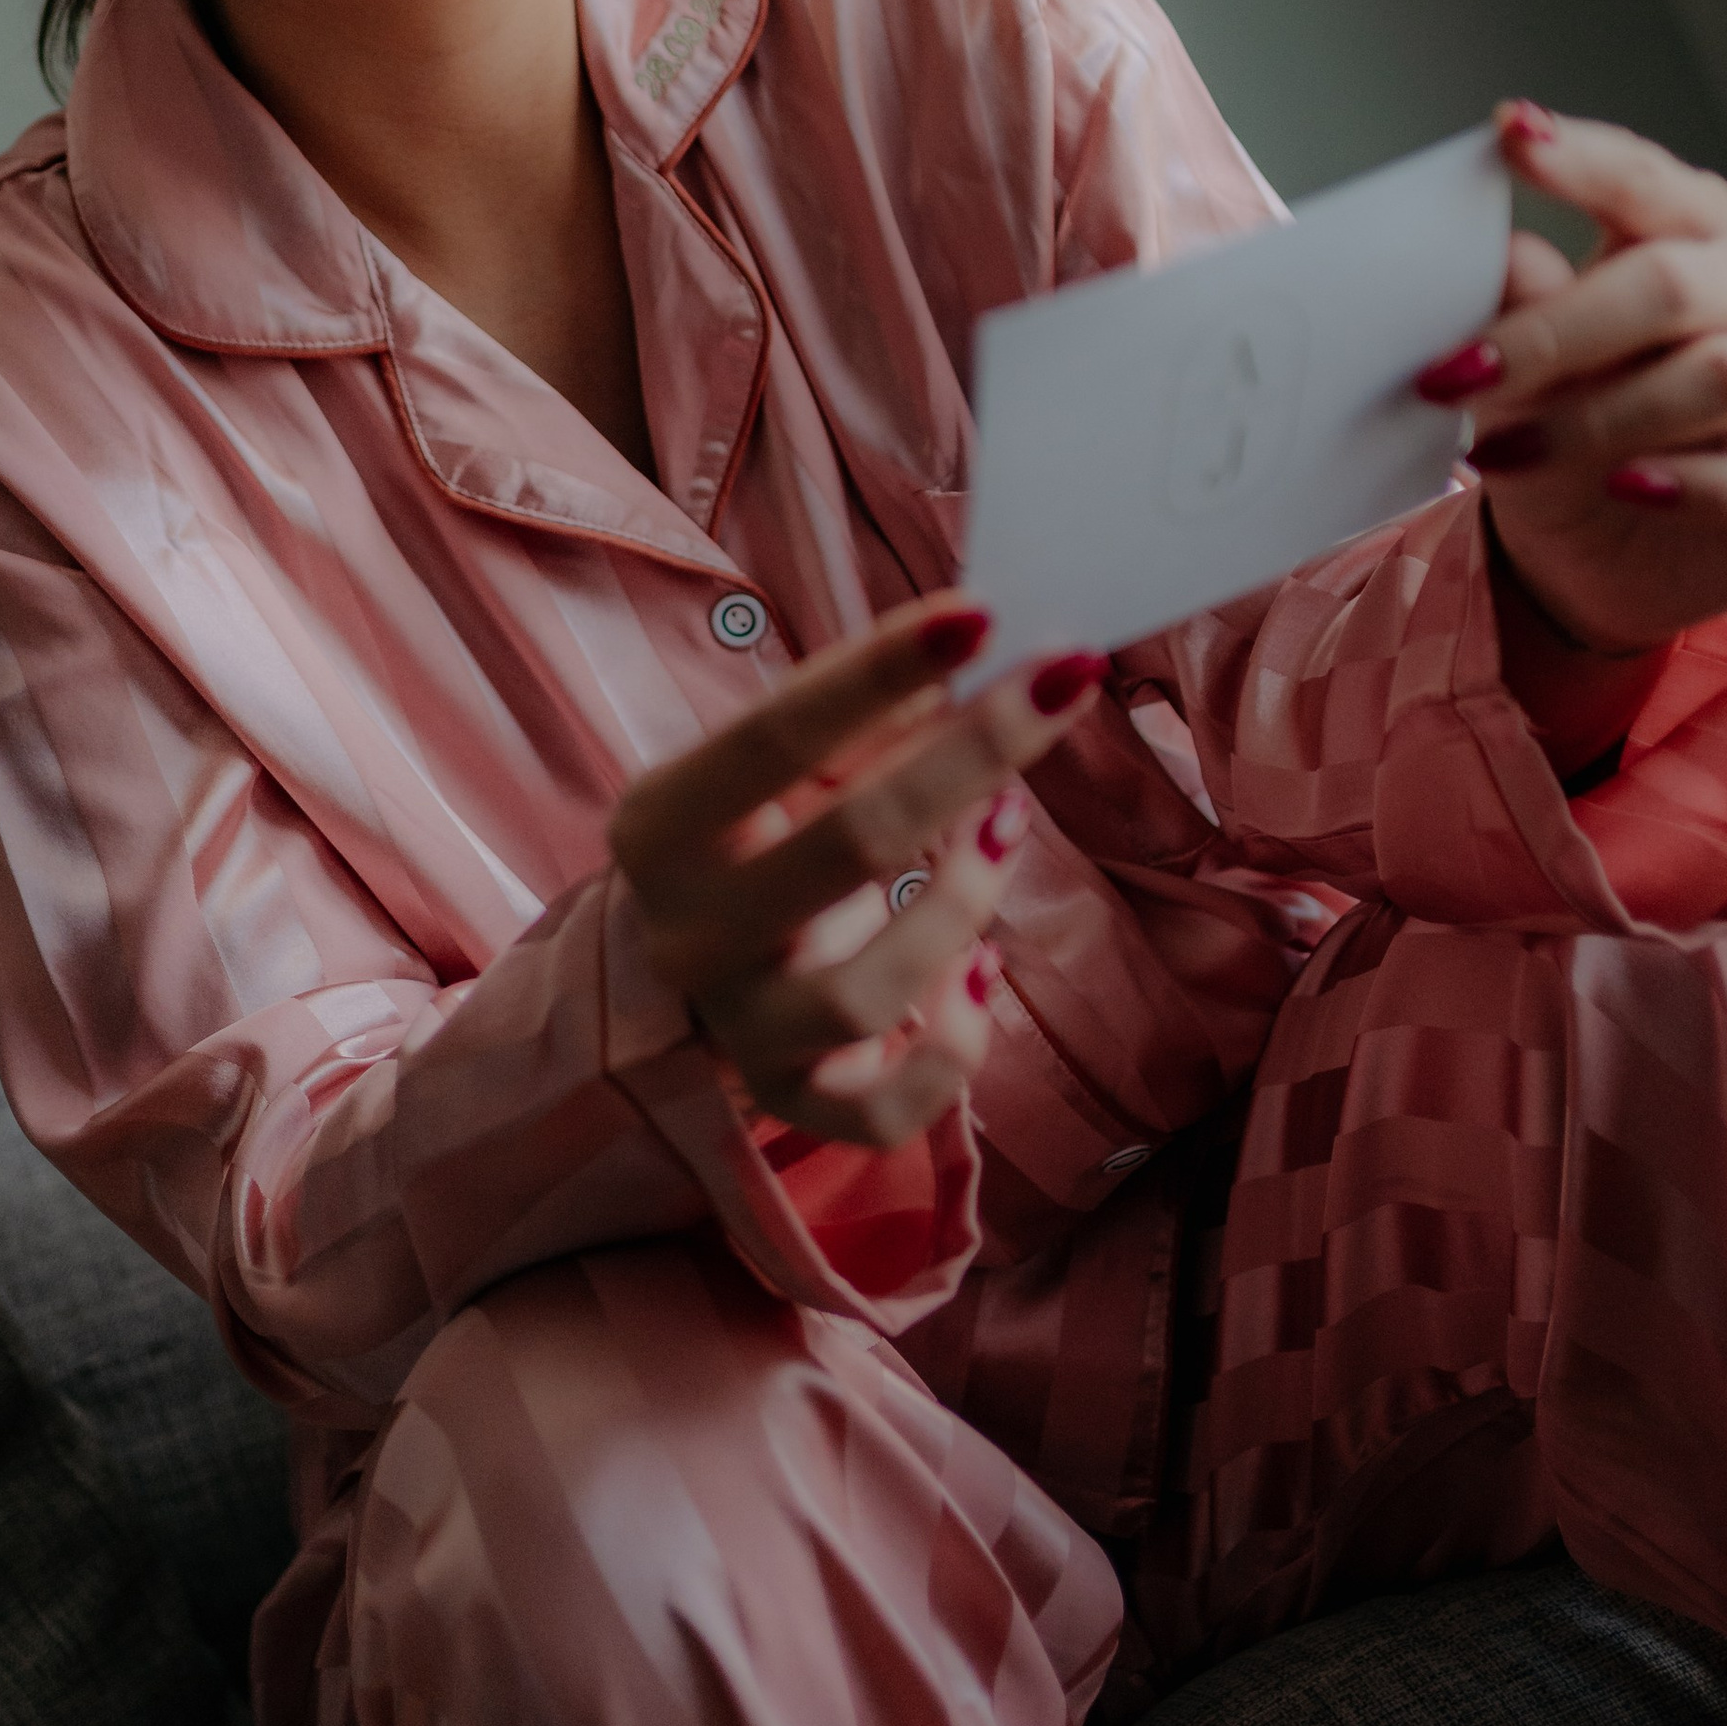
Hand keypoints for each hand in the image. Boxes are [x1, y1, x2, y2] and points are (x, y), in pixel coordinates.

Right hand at [608, 596, 1105, 1147]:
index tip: (980, 614)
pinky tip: (982, 977)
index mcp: (663, 823)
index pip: (776, 735)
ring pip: (868, 992)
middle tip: (1063, 683)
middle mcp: (687, 932)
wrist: (683, 970)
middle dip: (972, 756)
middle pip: (846, 845)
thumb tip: (979, 650)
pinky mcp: (794, 1101)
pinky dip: (951, 1052)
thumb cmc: (761, 835)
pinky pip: (885, 1111)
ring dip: (967, 899)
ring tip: (1007, 827)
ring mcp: (739, 1028)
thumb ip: (871, 716)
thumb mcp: (789, 769)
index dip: (879, 671)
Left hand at [1418, 105, 1726, 657]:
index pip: (1651, 184)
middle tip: (1459, 374)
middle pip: (1677, 281)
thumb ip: (1524, 311)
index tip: (1509, 136)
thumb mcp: (1525, 380)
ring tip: (1513, 453)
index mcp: (1701, 238)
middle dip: (1558, 331)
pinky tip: (1632, 489)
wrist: (1612, 566)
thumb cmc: (1576, 447)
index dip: (1583, 161)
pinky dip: (1700, 486)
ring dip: (1606, 418)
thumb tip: (1499, 253)